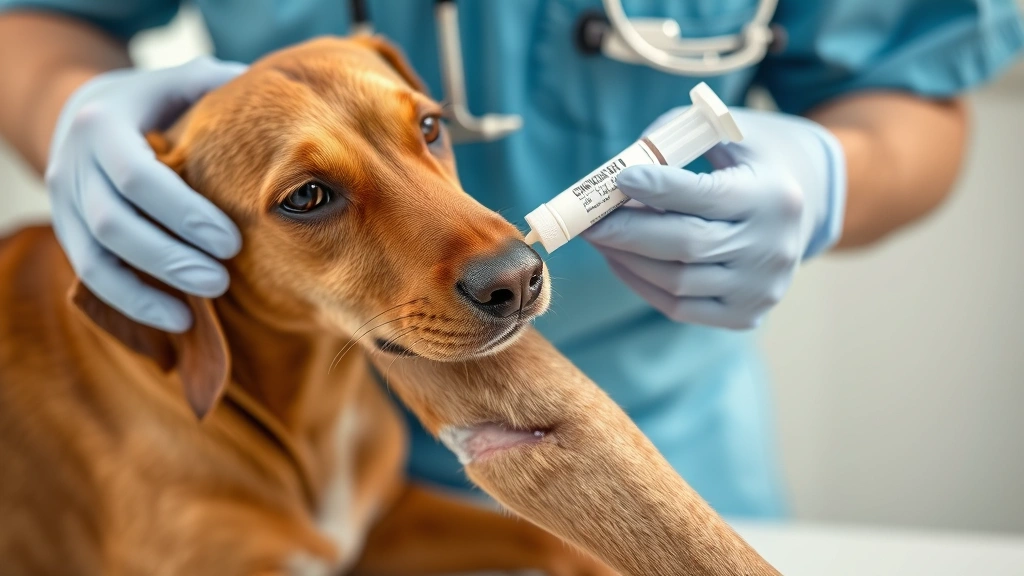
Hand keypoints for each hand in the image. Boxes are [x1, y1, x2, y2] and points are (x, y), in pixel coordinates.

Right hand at [47, 57, 245, 331]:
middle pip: (115, 224)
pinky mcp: (67, 233)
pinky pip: (93, 278)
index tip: (232, 242)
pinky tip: (177, 321)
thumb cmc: (151, 101)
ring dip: (149, 288)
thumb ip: (211, 82)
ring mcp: (64, 203)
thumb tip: (259, 87)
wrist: (82, 114)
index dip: (184, 213)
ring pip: (97, 258)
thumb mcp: (174, 82)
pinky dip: (132, 302)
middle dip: (171, 257)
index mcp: (101, 125)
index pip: (138, 177)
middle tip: (222, 280)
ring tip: (199, 308)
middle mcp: (73, 165)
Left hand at [583, 108, 845, 329]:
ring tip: (598, 236)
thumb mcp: (730, 131)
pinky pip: (679, 307)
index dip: (657, 188)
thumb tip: (616, 169)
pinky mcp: (745, 315)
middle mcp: (772, 248)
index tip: (617, 179)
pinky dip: (641, 284)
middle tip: (588, 220)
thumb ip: (676, 138)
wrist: (810, 203)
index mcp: (775, 197)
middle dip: (627, 232)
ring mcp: (760, 288)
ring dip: (627, 259)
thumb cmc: (755, 159)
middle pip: (685, 245)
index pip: (704, 196)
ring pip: (677, 281)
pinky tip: (619, 260)